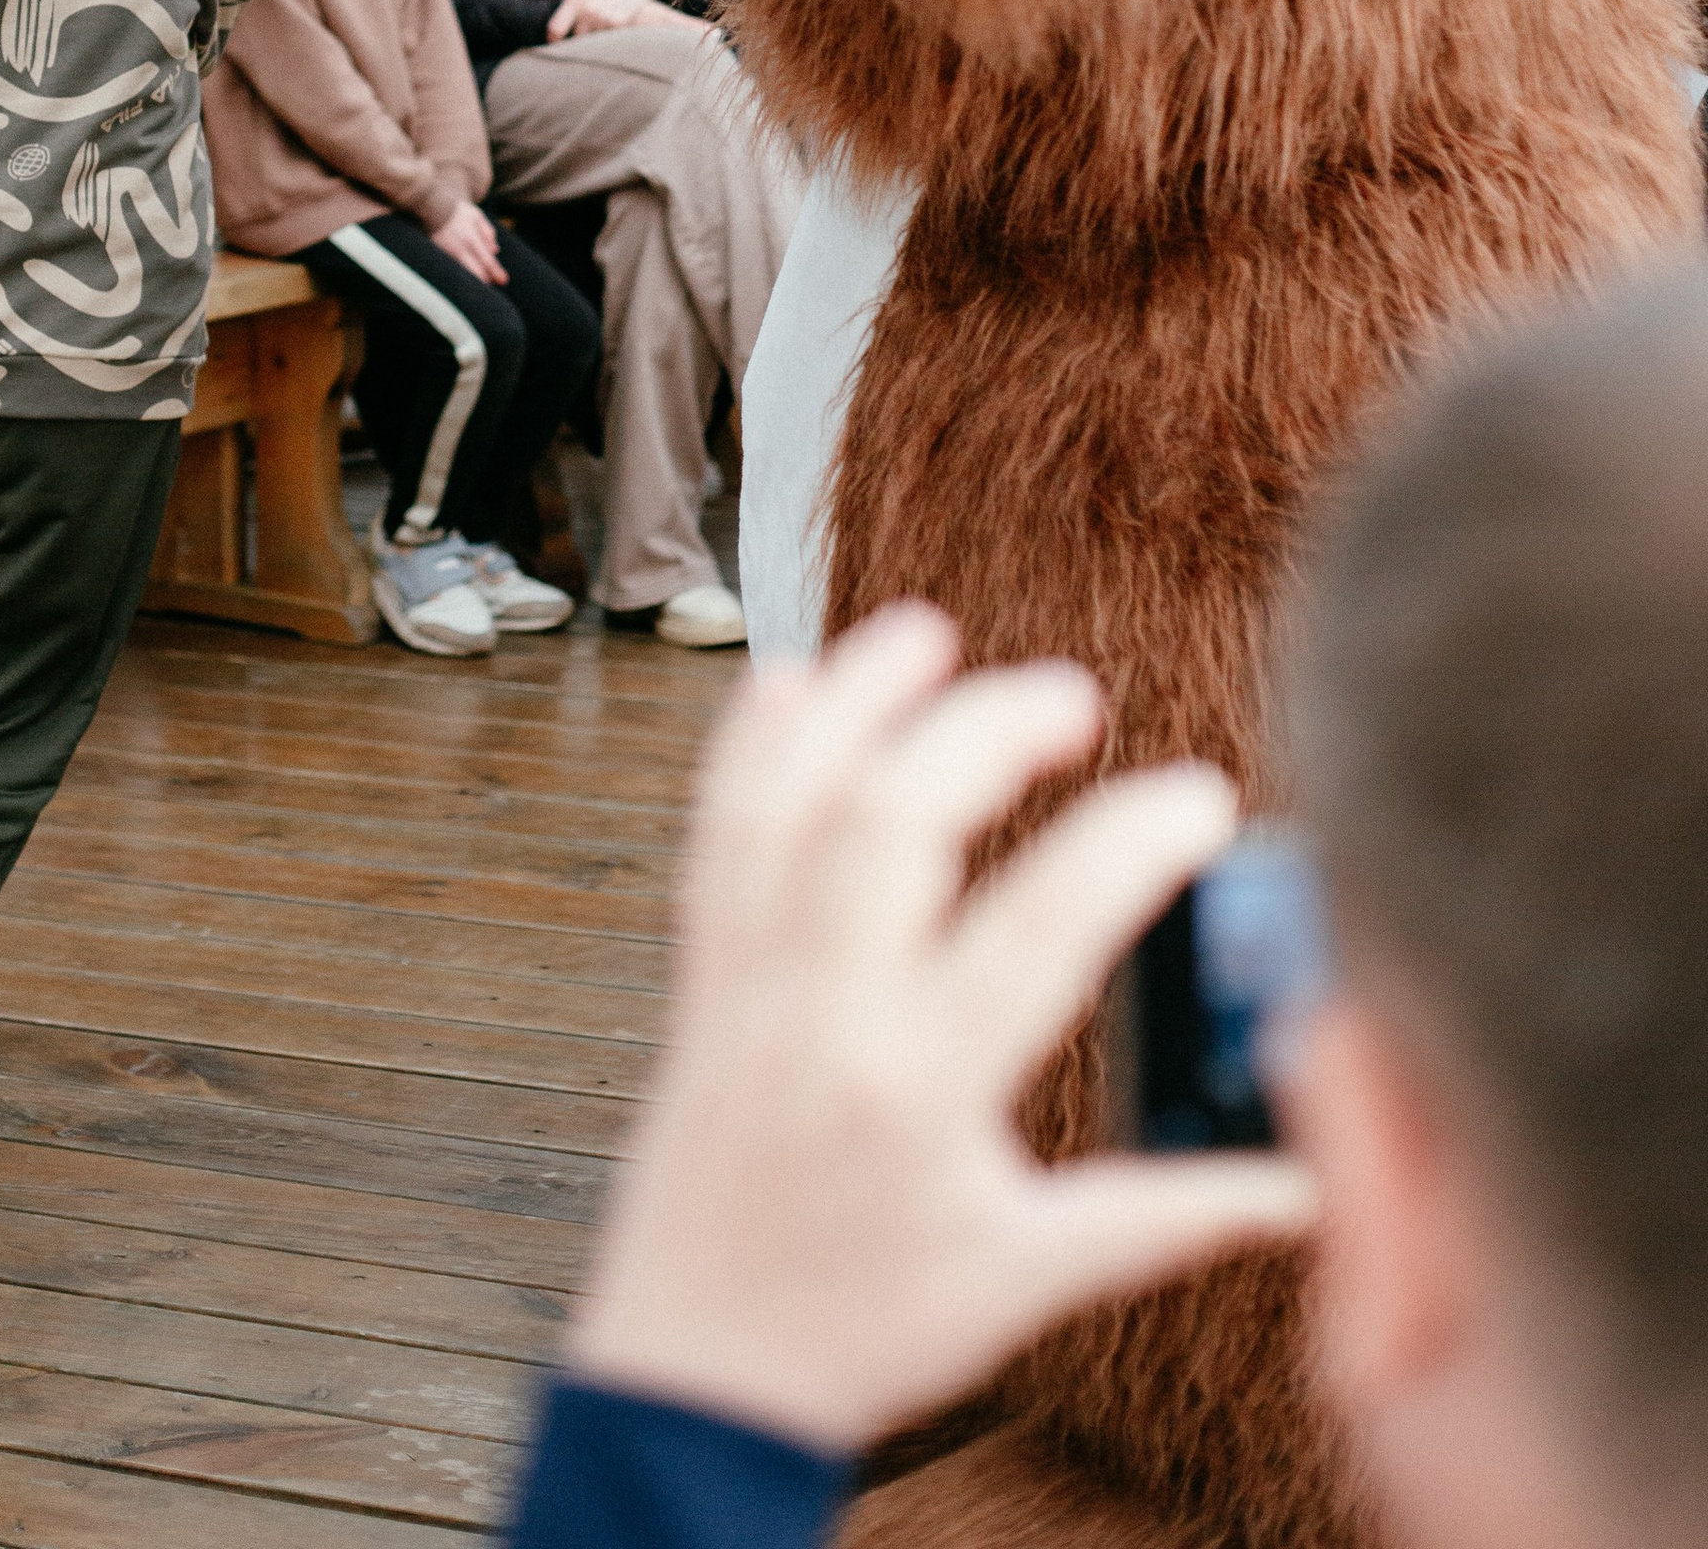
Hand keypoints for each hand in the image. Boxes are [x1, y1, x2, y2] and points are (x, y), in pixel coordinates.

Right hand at [430, 197, 507, 284]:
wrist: (431, 205)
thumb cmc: (457, 210)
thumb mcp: (476, 216)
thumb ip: (487, 232)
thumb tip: (495, 250)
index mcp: (471, 239)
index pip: (487, 261)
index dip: (496, 272)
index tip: (504, 280)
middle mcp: (460, 249)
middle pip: (476, 272)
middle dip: (486, 279)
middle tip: (493, 282)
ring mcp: (448, 253)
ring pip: (465, 272)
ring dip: (474, 277)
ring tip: (482, 279)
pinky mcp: (439, 255)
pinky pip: (454, 267)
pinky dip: (462, 272)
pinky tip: (466, 271)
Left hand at [528, 0, 678, 39]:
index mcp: (575, 0)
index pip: (555, 30)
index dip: (551, 40)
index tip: (553, 42)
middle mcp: (589, 10)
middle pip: (573, 40)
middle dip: (573, 41)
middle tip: (573, 40)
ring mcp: (604, 18)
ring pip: (590, 43)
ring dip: (589, 41)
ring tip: (590, 34)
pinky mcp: (619, 25)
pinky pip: (605, 41)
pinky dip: (604, 40)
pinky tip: (604, 32)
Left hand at [570, 603, 1316, 1457]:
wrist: (699, 1377)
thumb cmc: (865, 1330)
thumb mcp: (1031, 1280)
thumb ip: (1172, 1215)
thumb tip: (1311, 1180)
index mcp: (921, 1091)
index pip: (1041, 931)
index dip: (1129, 845)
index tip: (1199, 796)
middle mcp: (823, 1017)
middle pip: (892, 825)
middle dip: (982, 733)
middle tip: (1072, 696)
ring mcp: (749, 988)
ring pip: (788, 808)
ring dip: (854, 704)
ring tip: (924, 633)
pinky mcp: (702, 983)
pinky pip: (715, 841)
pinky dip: (748, 754)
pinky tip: (783, 685)